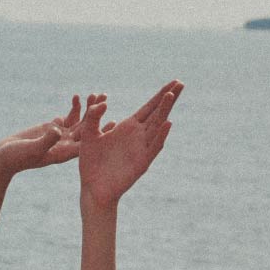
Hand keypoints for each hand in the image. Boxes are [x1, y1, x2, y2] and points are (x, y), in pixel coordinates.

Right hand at [0, 94, 106, 178]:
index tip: (113, 122)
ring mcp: (59, 137)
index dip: (101, 133)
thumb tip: (58, 129)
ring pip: (78, 122)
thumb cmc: (17, 158)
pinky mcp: (51, 130)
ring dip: (87, 109)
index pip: (87, 143)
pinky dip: (72, 108)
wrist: (4, 159)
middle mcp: (65, 145)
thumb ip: (47, 139)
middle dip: (96, 114)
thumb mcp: (33, 148)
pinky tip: (76, 98)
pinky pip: (66, 118)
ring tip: (95, 94)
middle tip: (105, 99)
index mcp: (64, 153)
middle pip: (86, 129)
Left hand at [78, 79, 181, 209]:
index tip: (173, 82)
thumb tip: (104, 103)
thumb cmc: (91, 163)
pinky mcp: (141, 163)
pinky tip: (166, 124)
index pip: (149, 108)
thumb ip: (93, 117)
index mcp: (128, 128)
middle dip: (168, 98)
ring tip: (170, 96)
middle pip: (158, 113)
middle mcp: (138, 136)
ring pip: (157, 127)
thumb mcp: (89, 135)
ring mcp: (142, 149)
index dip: (160, 95)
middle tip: (180, 82)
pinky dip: (160, 136)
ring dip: (164, 111)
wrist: (93, 188)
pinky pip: (153, 147)